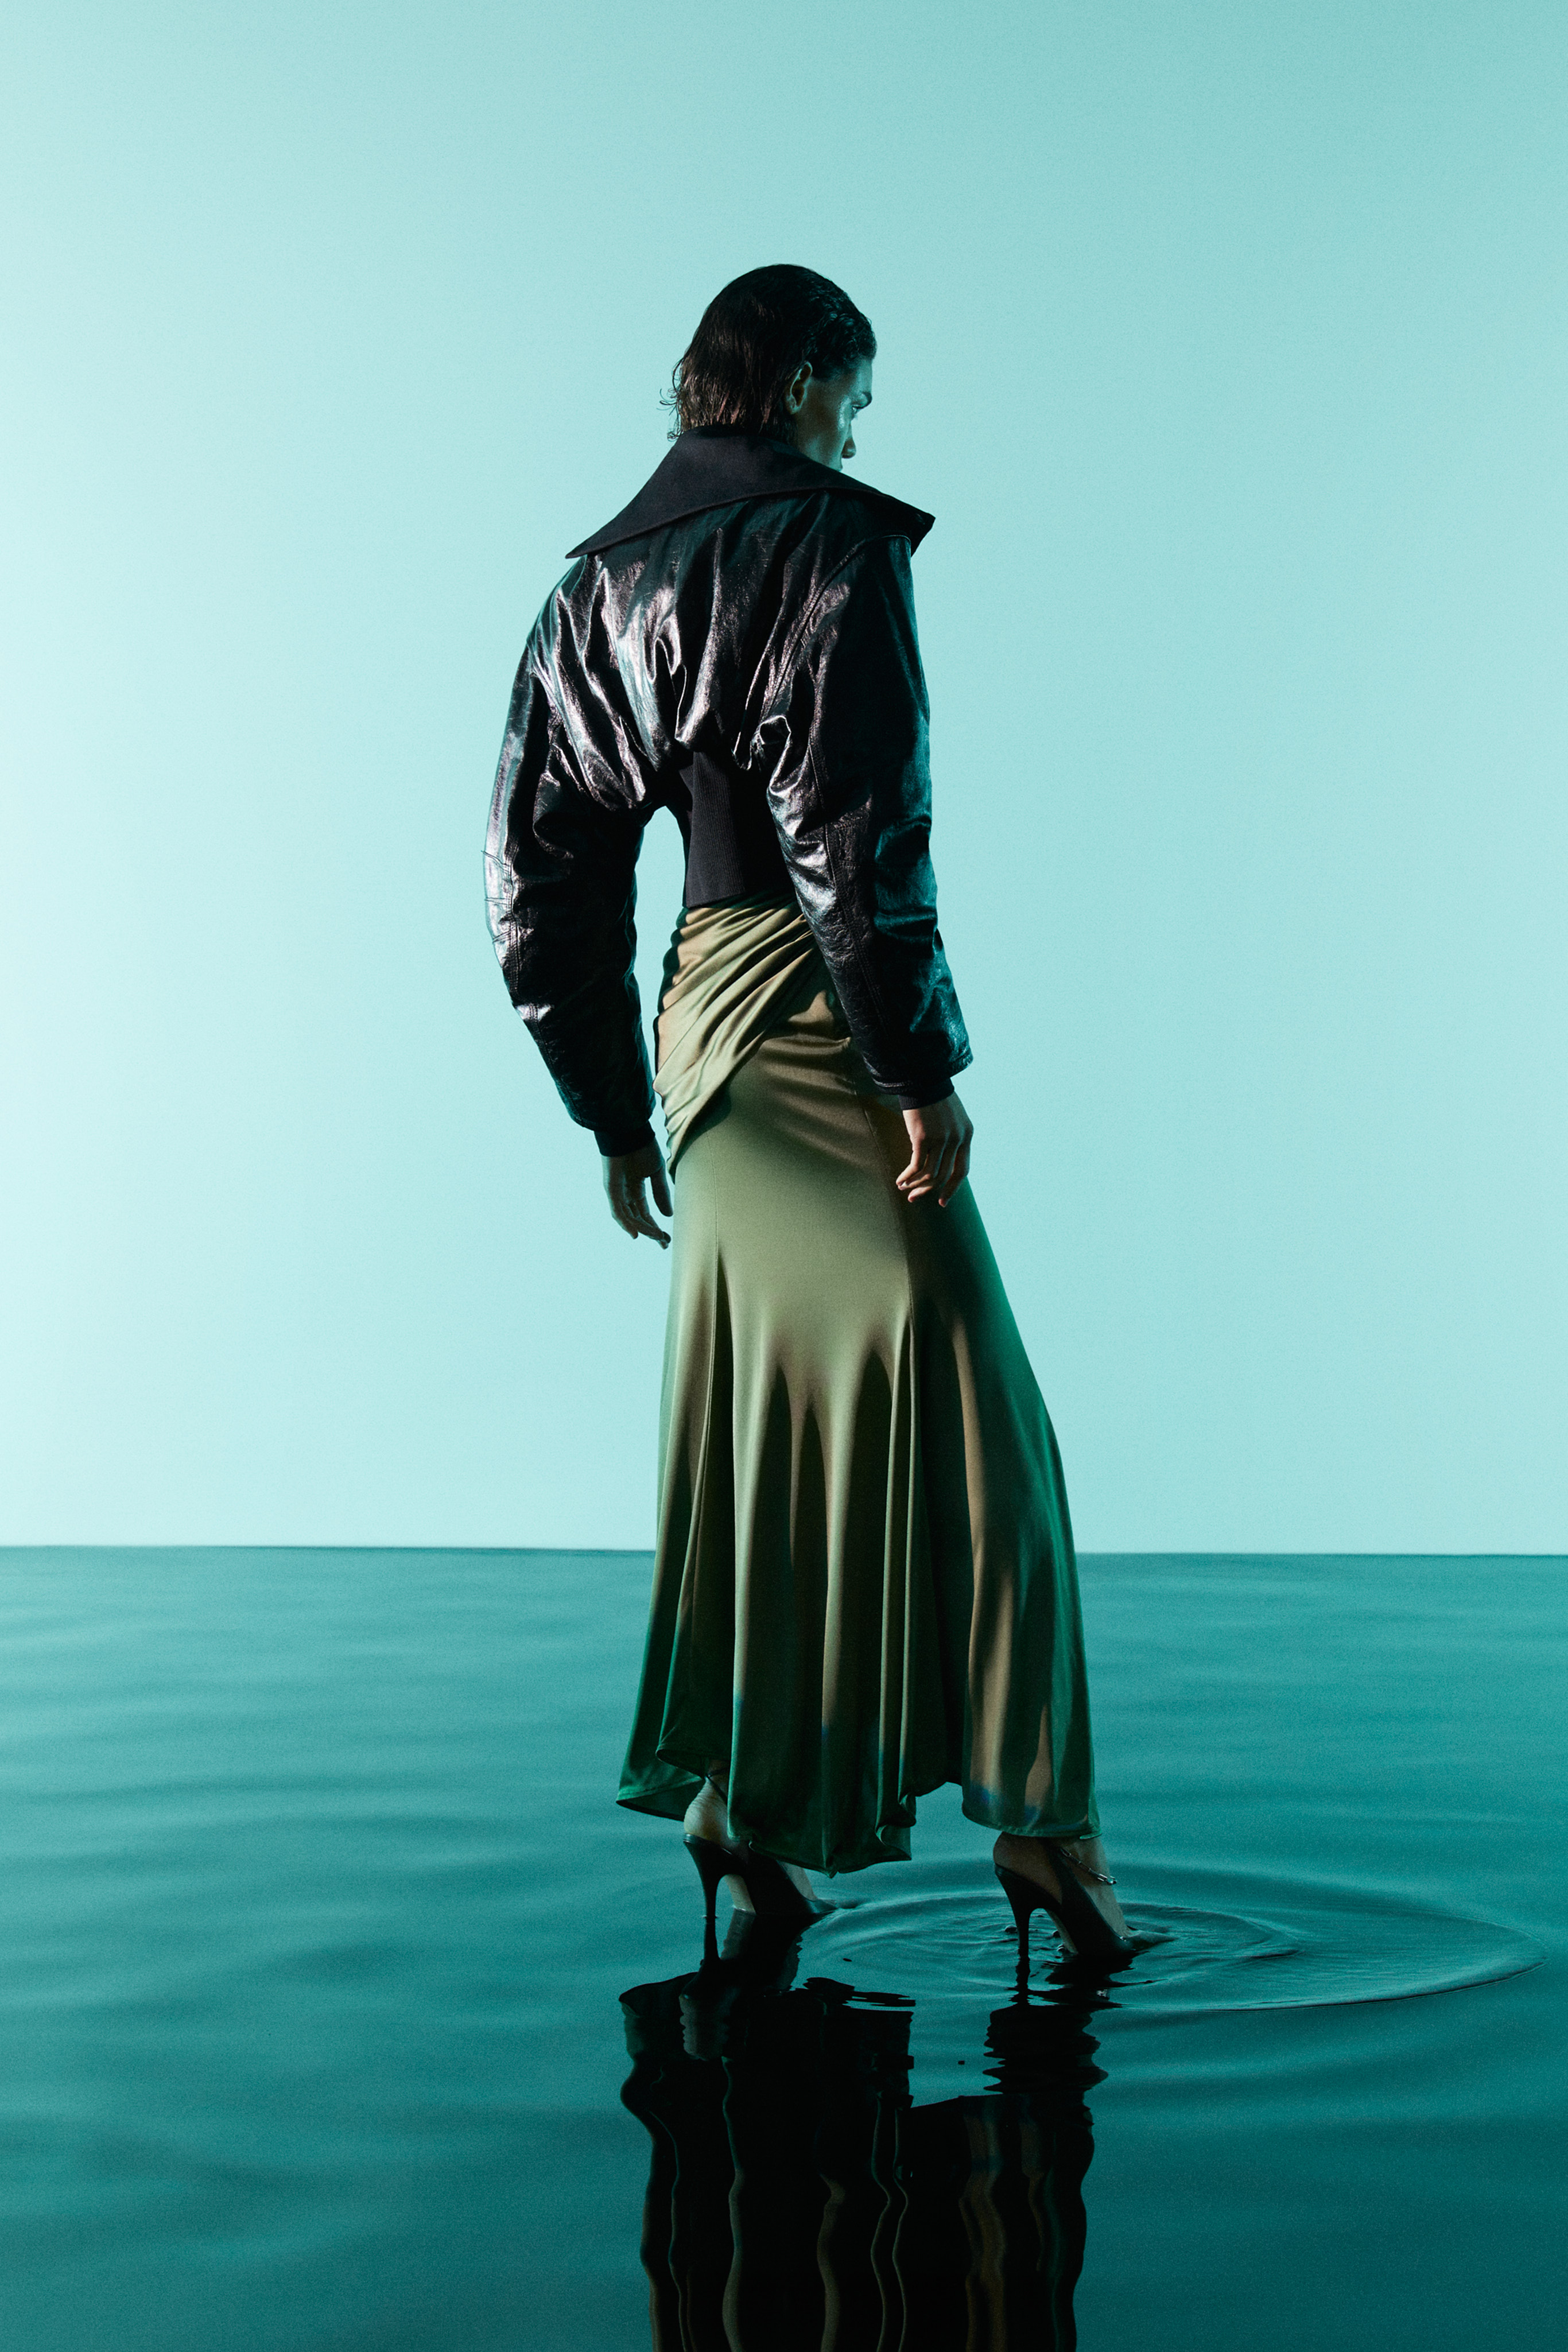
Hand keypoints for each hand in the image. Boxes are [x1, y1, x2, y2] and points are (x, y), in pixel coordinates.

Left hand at [603, 1140, 671, 1246]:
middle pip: (637, 1219)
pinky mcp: (610, 1188)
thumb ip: (661, 1194)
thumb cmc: (642, 1146)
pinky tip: (635, 1234)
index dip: (655, 1227)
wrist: (629, 1129)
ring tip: (657, 1237)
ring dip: (643, 1229)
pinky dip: (625, 1223)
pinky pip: (617, 1210)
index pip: (645, 1214)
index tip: (666, 1239)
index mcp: (636, 1189)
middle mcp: (625, 1193)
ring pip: (629, 1218)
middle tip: (664, 1242)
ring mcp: (617, 1192)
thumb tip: (668, 1215)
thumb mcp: (656, 1172)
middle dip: (651, 1232)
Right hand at [896, 1093, 972, 1207]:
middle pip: (945, 1175)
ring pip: (930, 1174)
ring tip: (904, 1188)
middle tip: (915, 1198)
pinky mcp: (923, 1138)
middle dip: (929, 1190)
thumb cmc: (934, 1097)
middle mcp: (957, 1139)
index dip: (952, 1188)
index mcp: (967, 1135)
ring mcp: (941, 1139)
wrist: (923, 1078)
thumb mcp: (952, 1118)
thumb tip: (939, 1160)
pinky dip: (907, 1176)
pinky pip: (916, 1166)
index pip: (963, 1170)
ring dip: (915, 1184)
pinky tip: (900, 1180)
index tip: (941, 1200)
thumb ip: (952, 1137)